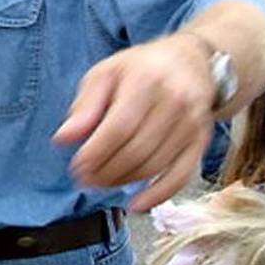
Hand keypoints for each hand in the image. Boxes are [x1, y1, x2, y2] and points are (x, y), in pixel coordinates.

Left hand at [53, 33, 213, 212]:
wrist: (190, 60)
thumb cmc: (141, 68)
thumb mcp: (106, 74)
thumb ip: (85, 106)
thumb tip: (63, 139)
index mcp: (145, 81)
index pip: (118, 128)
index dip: (96, 153)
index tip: (77, 168)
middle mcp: (174, 102)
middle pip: (137, 150)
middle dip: (106, 172)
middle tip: (86, 180)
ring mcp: (191, 124)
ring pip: (155, 166)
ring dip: (125, 182)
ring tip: (103, 184)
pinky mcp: (201, 141)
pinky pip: (181, 176)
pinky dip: (159, 195)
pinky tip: (137, 204)